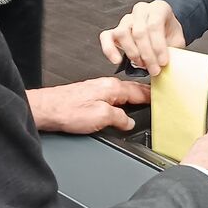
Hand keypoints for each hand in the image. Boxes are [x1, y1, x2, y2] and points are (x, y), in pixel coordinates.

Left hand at [27, 77, 149, 133]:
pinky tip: (120, 107)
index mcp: (112, 88)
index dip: (152, 96)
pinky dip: (120, 102)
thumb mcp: (101, 117)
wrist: (45, 109)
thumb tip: (129, 122)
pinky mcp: (88, 96)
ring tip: (143, 103)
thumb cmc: (67, 110)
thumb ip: (119, 118)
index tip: (162, 98)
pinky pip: (111, 98)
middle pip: (131, 90)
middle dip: (145, 94)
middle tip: (157, 99)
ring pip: (121, 93)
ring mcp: (96, 90)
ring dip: (133, 97)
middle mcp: (105, 85)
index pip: (139, 91)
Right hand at [99, 0, 185, 75]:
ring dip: (132, 53)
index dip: (158, 46)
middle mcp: (141, 10)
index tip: (163, 62)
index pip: (154, 25)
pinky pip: (106, 37)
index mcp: (158, 8)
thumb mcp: (177, 40)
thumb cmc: (169, 35)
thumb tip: (171, 65)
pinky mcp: (115, 29)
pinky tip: (117, 60)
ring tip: (142, 64)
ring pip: (122, 33)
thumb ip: (175, 49)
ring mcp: (126, 19)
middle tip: (154, 69)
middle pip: (139, 31)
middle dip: (147, 54)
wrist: (163, 32)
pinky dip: (109, 49)